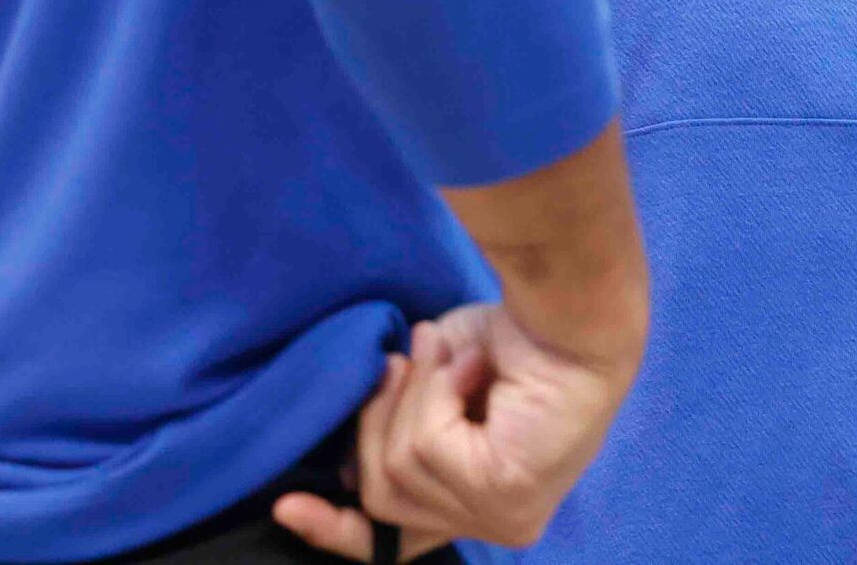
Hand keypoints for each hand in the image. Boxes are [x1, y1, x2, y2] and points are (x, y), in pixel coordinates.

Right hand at [273, 303, 634, 557]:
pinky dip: (437, 393)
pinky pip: (424, 447)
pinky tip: (475, 370)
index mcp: (482, 507)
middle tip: (405, 360)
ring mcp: (502, 518)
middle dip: (378, 421)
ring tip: (454, 356)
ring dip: (415, 395)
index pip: (397, 542)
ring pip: (396, 468)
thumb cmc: (513, 341)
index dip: (334, 530)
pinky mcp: (501, 494)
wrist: (571, 314)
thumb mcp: (433, 389)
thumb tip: (343, 463)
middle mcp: (498, 526)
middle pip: (380, 498)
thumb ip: (395, 433)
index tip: (285, 506)